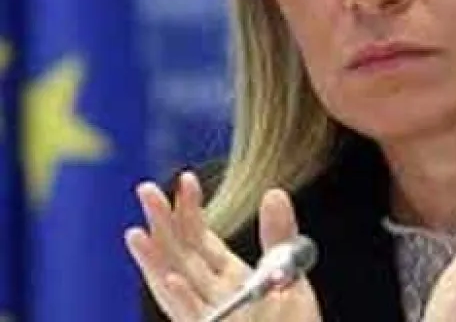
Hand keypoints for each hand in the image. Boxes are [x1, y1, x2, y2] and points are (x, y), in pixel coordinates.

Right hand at [125, 173, 321, 321]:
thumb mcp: (290, 270)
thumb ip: (278, 234)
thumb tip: (273, 192)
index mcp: (229, 277)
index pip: (199, 238)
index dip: (189, 209)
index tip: (185, 178)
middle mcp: (213, 295)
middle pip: (180, 256)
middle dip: (162, 223)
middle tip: (146, 189)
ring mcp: (211, 316)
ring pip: (174, 286)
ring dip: (154, 260)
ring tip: (135, 232)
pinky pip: (194, 316)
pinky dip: (182, 298)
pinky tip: (172, 277)